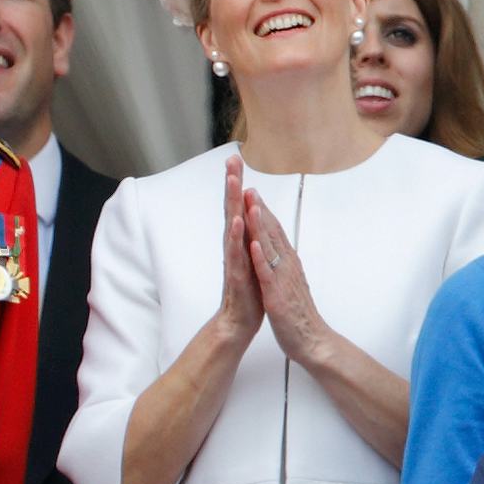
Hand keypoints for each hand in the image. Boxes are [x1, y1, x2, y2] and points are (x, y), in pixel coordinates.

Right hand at [210, 156, 265, 348]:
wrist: (239, 323)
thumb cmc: (248, 293)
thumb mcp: (252, 260)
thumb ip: (249, 239)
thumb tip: (250, 219)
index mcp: (241, 242)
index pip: (238, 207)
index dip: (237, 184)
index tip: (236, 161)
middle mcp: (234, 246)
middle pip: (231, 209)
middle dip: (232, 184)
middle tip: (230, 160)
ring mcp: (233, 259)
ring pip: (231, 226)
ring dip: (232, 203)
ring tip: (233, 182)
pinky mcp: (235, 274)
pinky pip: (235, 252)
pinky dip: (236, 236)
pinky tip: (236, 221)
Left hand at [242, 188, 334, 364]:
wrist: (312, 340)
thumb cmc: (298, 313)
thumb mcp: (288, 283)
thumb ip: (283, 265)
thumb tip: (278, 252)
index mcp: (287, 263)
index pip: (274, 232)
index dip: (263, 211)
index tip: (251, 192)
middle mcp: (286, 266)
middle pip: (272, 233)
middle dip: (259, 209)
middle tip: (248, 186)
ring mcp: (282, 279)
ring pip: (270, 247)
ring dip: (260, 225)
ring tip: (251, 203)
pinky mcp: (277, 294)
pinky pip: (267, 273)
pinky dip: (260, 257)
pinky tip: (253, 243)